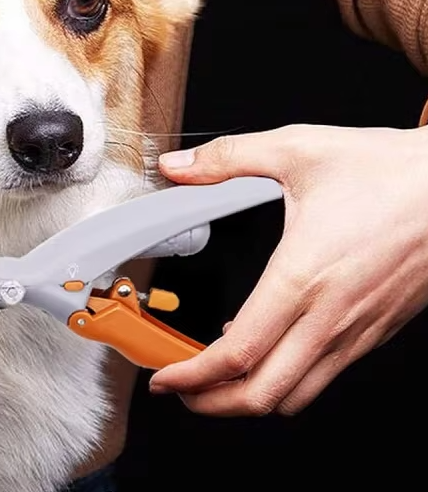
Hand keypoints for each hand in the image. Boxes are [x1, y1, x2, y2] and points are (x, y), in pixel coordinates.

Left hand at [150, 124, 427, 415]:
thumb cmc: (389, 169)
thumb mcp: (297, 148)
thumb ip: (227, 158)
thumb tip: (178, 165)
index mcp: (302, 276)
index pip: (237, 353)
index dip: (192, 376)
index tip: (165, 378)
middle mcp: (331, 315)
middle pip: (264, 394)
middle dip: (213, 404)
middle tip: (183, 391)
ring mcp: (357, 328)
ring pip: (297, 393)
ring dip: (251, 397)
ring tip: (218, 378)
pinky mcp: (377, 329)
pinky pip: (325, 372)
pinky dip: (288, 375)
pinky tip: (270, 346)